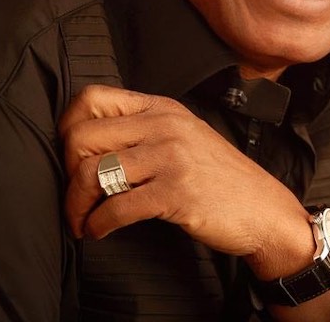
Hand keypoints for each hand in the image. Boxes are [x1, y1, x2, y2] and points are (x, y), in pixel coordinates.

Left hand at [58, 85, 312, 271]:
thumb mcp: (183, 136)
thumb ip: (143, 130)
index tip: (69, 158)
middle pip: (81, 136)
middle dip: (65, 172)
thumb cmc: (218, 177)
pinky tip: (99, 231)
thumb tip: (85, 144)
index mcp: (161, 107)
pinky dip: (98, 224)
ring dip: (76, 205)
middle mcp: (164, 125)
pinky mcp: (176, 192)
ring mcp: (171, 157)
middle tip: (75, 196)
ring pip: (91, 172)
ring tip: (83, 220)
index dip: (68, 128)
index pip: (92, 98)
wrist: (264, 209)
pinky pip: (116, 207)